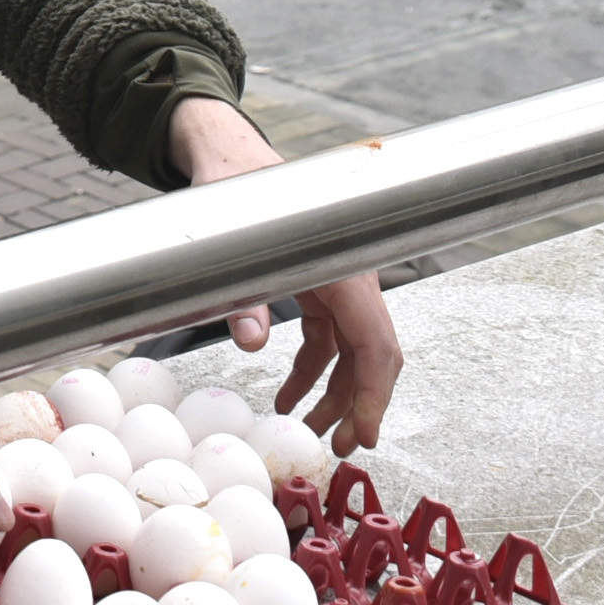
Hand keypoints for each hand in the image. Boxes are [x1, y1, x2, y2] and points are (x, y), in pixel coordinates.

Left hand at [169, 97, 400, 452]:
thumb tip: (252, 343)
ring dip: (334, 394)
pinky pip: (325, 339)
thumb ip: (242, 296)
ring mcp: (336, 284)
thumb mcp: (232, 245)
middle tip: (339, 449)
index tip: (363, 435)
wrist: (226, 155)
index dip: (374, 395)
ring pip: (349, 352)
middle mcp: (350, 279)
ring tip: (309, 432)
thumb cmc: (234, 194)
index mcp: (344, 270)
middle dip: (358, 405)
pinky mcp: (316, 286)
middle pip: (371, 356)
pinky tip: (286, 397)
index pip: (377, 346)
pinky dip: (310, 371)